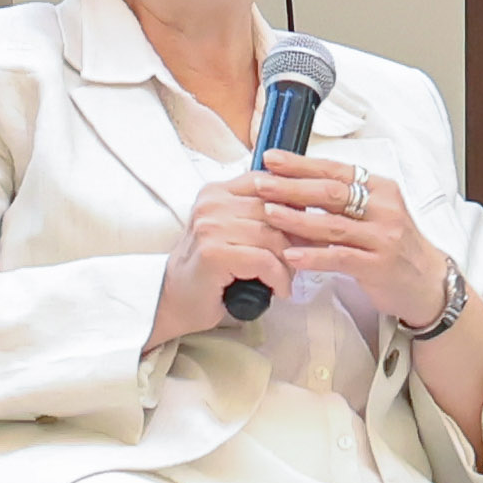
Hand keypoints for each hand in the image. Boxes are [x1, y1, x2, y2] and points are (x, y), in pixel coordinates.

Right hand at [151, 180, 298, 341]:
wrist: (173, 300)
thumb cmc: (208, 270)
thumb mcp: (231, 232)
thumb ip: (257, 215)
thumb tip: (306, 210)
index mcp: (216, 191)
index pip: (266, 182)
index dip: (293, 202)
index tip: (310, 223)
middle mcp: (211, 203)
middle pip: (274, 209)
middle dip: (297, 236)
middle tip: (307, 256)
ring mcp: (210, 227)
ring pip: (271, 236)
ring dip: (289, 262)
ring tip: (289, 277)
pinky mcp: (214, 253)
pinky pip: (263, 260)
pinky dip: (279, 277)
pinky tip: (280, 289)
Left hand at [245, 153, 458, 338]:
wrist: (427, 283)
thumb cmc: (394, 246)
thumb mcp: (375, 213)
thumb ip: (343, 201)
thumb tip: (295, 186)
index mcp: (380, 189)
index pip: (336, 170)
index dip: (301, 164)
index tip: (272, 159)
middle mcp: (384, 208)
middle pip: (331, 193)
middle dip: (292, 187)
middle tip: (261, 183)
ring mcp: (383, 237)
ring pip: (333, 225)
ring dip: (297, 219)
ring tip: (268, 213)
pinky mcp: (379, 266)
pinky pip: (341, 258)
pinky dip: (314, 256)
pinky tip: (291, 256)